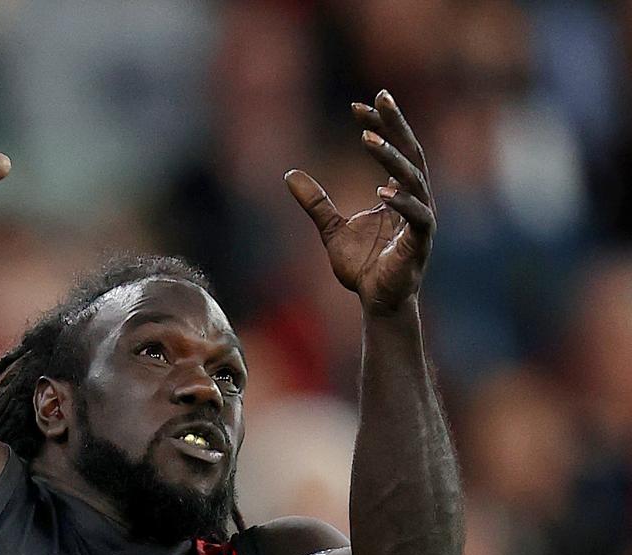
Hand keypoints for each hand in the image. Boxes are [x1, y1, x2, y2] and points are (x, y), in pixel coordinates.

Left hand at [285, 90, 435, 315]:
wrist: (375, 301)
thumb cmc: (362, 266)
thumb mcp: (330, 228)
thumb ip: (315, 201)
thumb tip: (289, 174)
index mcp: (399, 193)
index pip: (395, 150)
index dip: (381, 125)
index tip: (359, 104)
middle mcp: (416, 201)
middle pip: (410, 154)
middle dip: (396, 125)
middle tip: (380, 98)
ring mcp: (421, 222)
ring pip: (413, 180)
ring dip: (391, 158)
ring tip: (368, 139)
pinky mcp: (419, 244)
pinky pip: (417, 218)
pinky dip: (403, 203)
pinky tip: (384, 191)